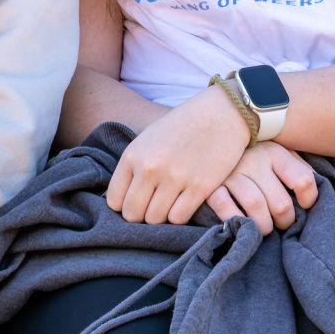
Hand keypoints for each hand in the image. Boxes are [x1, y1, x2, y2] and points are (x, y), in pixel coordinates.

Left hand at [106, 83, 249, 225]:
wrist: (220, 114)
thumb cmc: (181, 127)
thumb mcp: (148, 139)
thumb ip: (133, 167)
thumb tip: (120, 201)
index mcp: (133, 155)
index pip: (114, 200)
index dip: (124, 207)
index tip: (136, 204)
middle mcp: (150, 167)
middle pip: (132, 214)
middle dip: (141, 216)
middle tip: (152, 208)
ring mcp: (174, 178)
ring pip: (155, 219)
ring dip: (161, 217)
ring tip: (169, 204)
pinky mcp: (199, 187)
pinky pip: (178, 218)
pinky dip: (179, 216)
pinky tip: (184, 203)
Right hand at [202, 142, 318, 234]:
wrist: (213, 133)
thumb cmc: (254, 150)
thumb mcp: (279, 150)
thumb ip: (297, 166)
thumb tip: (316, 187)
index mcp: (275, 152)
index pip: (303, 180)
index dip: (309, 199)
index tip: (305, 205)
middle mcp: (254, 160)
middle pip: (280, 202)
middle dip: (285, 220)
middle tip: (283, 223)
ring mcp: (231, 171)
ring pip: (255, 206)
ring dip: (264, 226)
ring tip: (266, 228)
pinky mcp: (210, 183)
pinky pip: (224, 206)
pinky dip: (236, 219)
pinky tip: (242, 222)